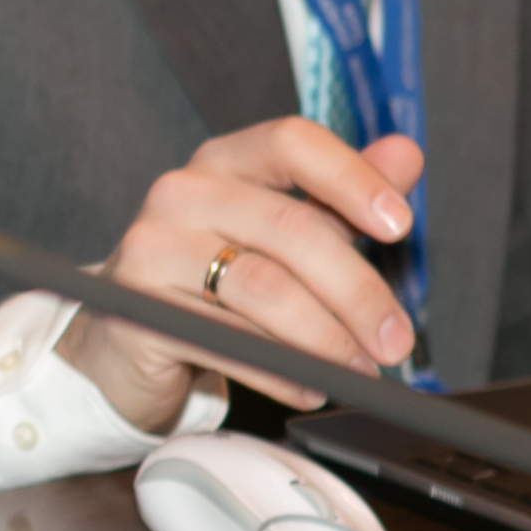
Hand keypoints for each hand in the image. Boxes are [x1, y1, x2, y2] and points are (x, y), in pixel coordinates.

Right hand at [58, 121, 426, 432]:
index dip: (352, 178)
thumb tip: (406, 153)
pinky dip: (281, 372)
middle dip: (356, 290)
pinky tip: (309, 387)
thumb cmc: (210, 278)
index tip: (400, 226)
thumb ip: (340, 196)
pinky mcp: (137, 311)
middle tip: (394, 340)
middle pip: (290, 228)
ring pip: (263, 289)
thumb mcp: (281, 231)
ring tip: (359, 370)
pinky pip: (227, 342)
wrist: (123, 339)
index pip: (292, 143)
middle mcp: (182, 194)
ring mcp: (153, 250)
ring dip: (326, 339)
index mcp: (223, 163)